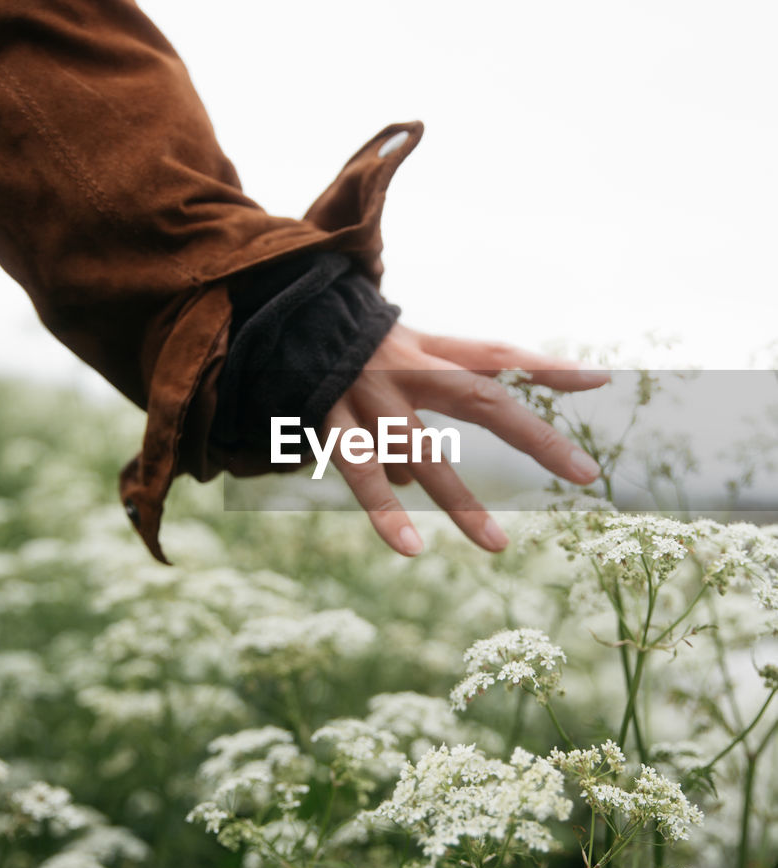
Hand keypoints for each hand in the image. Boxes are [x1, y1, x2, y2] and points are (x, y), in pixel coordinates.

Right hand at [324, 323, 608, 555]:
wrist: (267, 318)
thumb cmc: (335, 349)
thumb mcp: (379, 361)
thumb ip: (399, 415)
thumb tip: (405, 479)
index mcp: (423, 349)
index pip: (496, 353)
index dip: (545, 366)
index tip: (599, 380)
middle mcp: (405, 368)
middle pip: (482, 399)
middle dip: (533, 436)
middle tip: (584, 473)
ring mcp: (369, 395)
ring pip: (423, 452)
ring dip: (461, 501)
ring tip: (498, 545)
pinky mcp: (329, 420)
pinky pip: (361, 474)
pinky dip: (385, 513)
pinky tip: (410, 549)